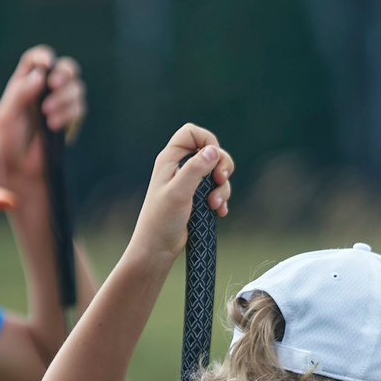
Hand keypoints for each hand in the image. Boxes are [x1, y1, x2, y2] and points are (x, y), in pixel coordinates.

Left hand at [0, 45, 87, 194]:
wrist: (22, 169)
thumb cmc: (8, 142)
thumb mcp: (6, 116)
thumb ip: (20, 93)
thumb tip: (40, 75)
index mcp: (24, 84)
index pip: (36, 60)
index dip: (43, 56)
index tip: (47, 63)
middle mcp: (44, 91)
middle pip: (64, 67)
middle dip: (64, 73)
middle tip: (54, 84)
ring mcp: (60, 104)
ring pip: (75, 87)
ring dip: (64, 98)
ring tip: (48, 116)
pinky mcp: (71, 119)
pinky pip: (80, 107)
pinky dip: (69, 113)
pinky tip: (54, 126)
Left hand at [125, 125, 234, 263]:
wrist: (158, 247)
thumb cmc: (161, 220)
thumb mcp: (179, 192)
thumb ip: (195, 169)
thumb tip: (213, 151)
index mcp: (170, 159)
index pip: (191, 133)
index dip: (207, 140)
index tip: (211, 158)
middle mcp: (180, 167)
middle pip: (211, 151)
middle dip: (221, 165)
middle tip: (219, 180)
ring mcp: (190, 183)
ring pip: (217, 172)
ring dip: (222, 187)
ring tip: (214, 205)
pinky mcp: (197, 198)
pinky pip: (218, 189)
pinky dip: (222, 199)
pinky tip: (219, 212)